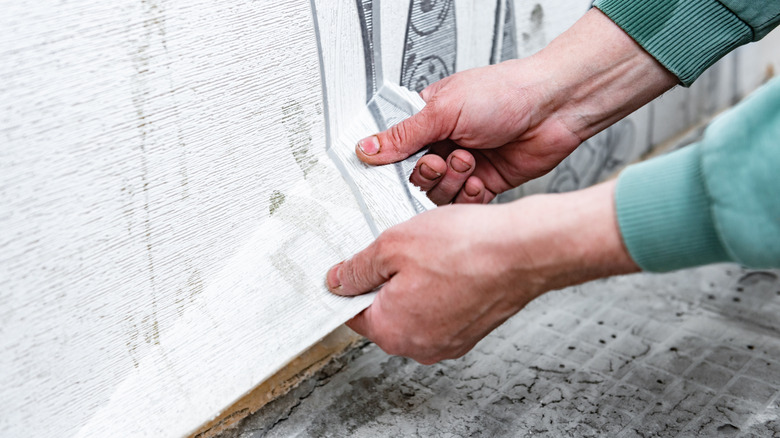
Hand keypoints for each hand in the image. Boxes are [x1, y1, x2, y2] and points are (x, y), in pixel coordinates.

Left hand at [326, 181, 638, 363]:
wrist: (526, 250)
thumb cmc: (466, 247)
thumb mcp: (393, 245)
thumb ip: (357, 268)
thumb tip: (337, 282)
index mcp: (393, 331)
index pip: (352, 312)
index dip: (351, 282)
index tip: (357, 262)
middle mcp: (420, 346)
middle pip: (384, 313)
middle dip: (385, 282)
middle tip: (399, 250)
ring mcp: (449, 342)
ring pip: (414, 309)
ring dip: (414, 283)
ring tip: (430, 253)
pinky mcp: (471, 331)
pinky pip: (441, 309)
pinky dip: (440, 288)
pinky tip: (450, 262)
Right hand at [355, 8, 676, 204]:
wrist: (553, 107)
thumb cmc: (505, 92)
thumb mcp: (443, 110)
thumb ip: (403, 135)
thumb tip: (366, 147)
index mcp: (429, 120)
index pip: (397, 150)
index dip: (397, 164)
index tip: (403, 166)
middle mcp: (445, 143)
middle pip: (417, 178)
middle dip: (430, 173)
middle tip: (443, 160)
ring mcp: (466, 165)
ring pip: (440, 193)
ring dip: (453, 182)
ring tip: (469, 162)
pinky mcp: (486, 184)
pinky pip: (465, 204)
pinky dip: (471, 196)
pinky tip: (481, 180)